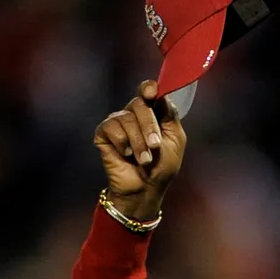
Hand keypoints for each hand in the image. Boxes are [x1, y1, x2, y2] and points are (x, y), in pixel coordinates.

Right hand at [93, 80, 186, 218]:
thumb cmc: (162, 167)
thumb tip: (162, 94)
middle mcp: (134, 114)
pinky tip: (126, 155)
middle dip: (149, 126)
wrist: (145, 189)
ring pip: (127, 118)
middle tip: (155, 146)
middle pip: (139, 103)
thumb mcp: (175, 140)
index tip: (152, 93)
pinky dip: (122, 143)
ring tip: (144, 160)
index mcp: (153, 113)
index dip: (149, 89)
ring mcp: (118, 123)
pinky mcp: (104, 134)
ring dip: (138, 142)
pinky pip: (112, 128)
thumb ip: (170, 115)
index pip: (148, 91)